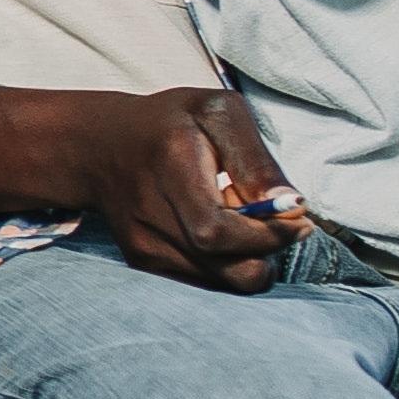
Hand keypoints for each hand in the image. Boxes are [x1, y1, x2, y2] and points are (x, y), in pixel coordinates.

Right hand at [81, 86, 304, 291]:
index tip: (298, 220)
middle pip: (230, 270)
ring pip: (224, 283)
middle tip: (270, 222)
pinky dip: (226, 265)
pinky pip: (207, 284)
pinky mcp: (145, 264)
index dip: (270, 237)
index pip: (220, 232)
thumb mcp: (218, 114)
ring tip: (236, 220)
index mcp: (170, 167)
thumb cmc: (171, 123)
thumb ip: (256, 159)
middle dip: (268, 254)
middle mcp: (150, 216)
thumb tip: (292, 206)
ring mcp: (143, 247)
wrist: (100, 147)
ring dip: (248, 258)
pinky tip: (216, 234)